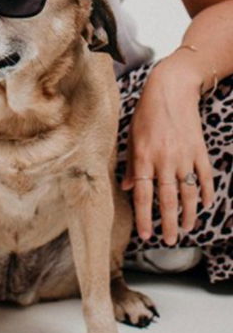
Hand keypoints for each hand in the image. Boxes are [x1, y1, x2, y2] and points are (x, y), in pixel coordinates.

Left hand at [121, 59, 214, 244]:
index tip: (145, 235)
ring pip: (189, 193)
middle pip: (168, 200)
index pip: (143, 195)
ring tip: (186, 228)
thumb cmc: (145, 114)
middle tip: (170, 241)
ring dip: (189, 214)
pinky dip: (206, 192)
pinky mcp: (199, 151)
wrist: (171, 91)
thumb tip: (126, 188)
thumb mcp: (131, 137)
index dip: (144, 217)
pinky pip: (205, 177)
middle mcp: (164, 160)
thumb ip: (129, 165)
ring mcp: (184, 156)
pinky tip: (204, 205)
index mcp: (143, 157)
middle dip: (169, 223)